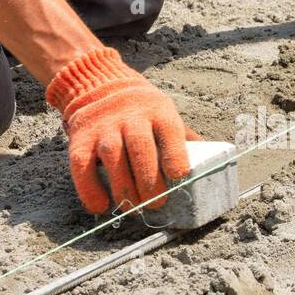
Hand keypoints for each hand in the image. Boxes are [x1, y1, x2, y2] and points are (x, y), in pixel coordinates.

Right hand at [46, 48, 196, 214]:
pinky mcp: (80, 139)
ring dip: (123, 187)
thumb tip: (214, 165)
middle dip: (149, 180)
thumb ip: (184, 139)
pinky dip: (89, 189)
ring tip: (133, 207)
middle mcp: (130, 116)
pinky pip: (82, 165)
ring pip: (112, 156)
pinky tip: (101, 206)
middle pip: (140, 147)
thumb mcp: (166, 116)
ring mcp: (104, 127)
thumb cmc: (143, 113)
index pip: (169, 131)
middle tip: (156, 203)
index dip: (174, 154)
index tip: (179, 176)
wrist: (100, 86)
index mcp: (158, 111)